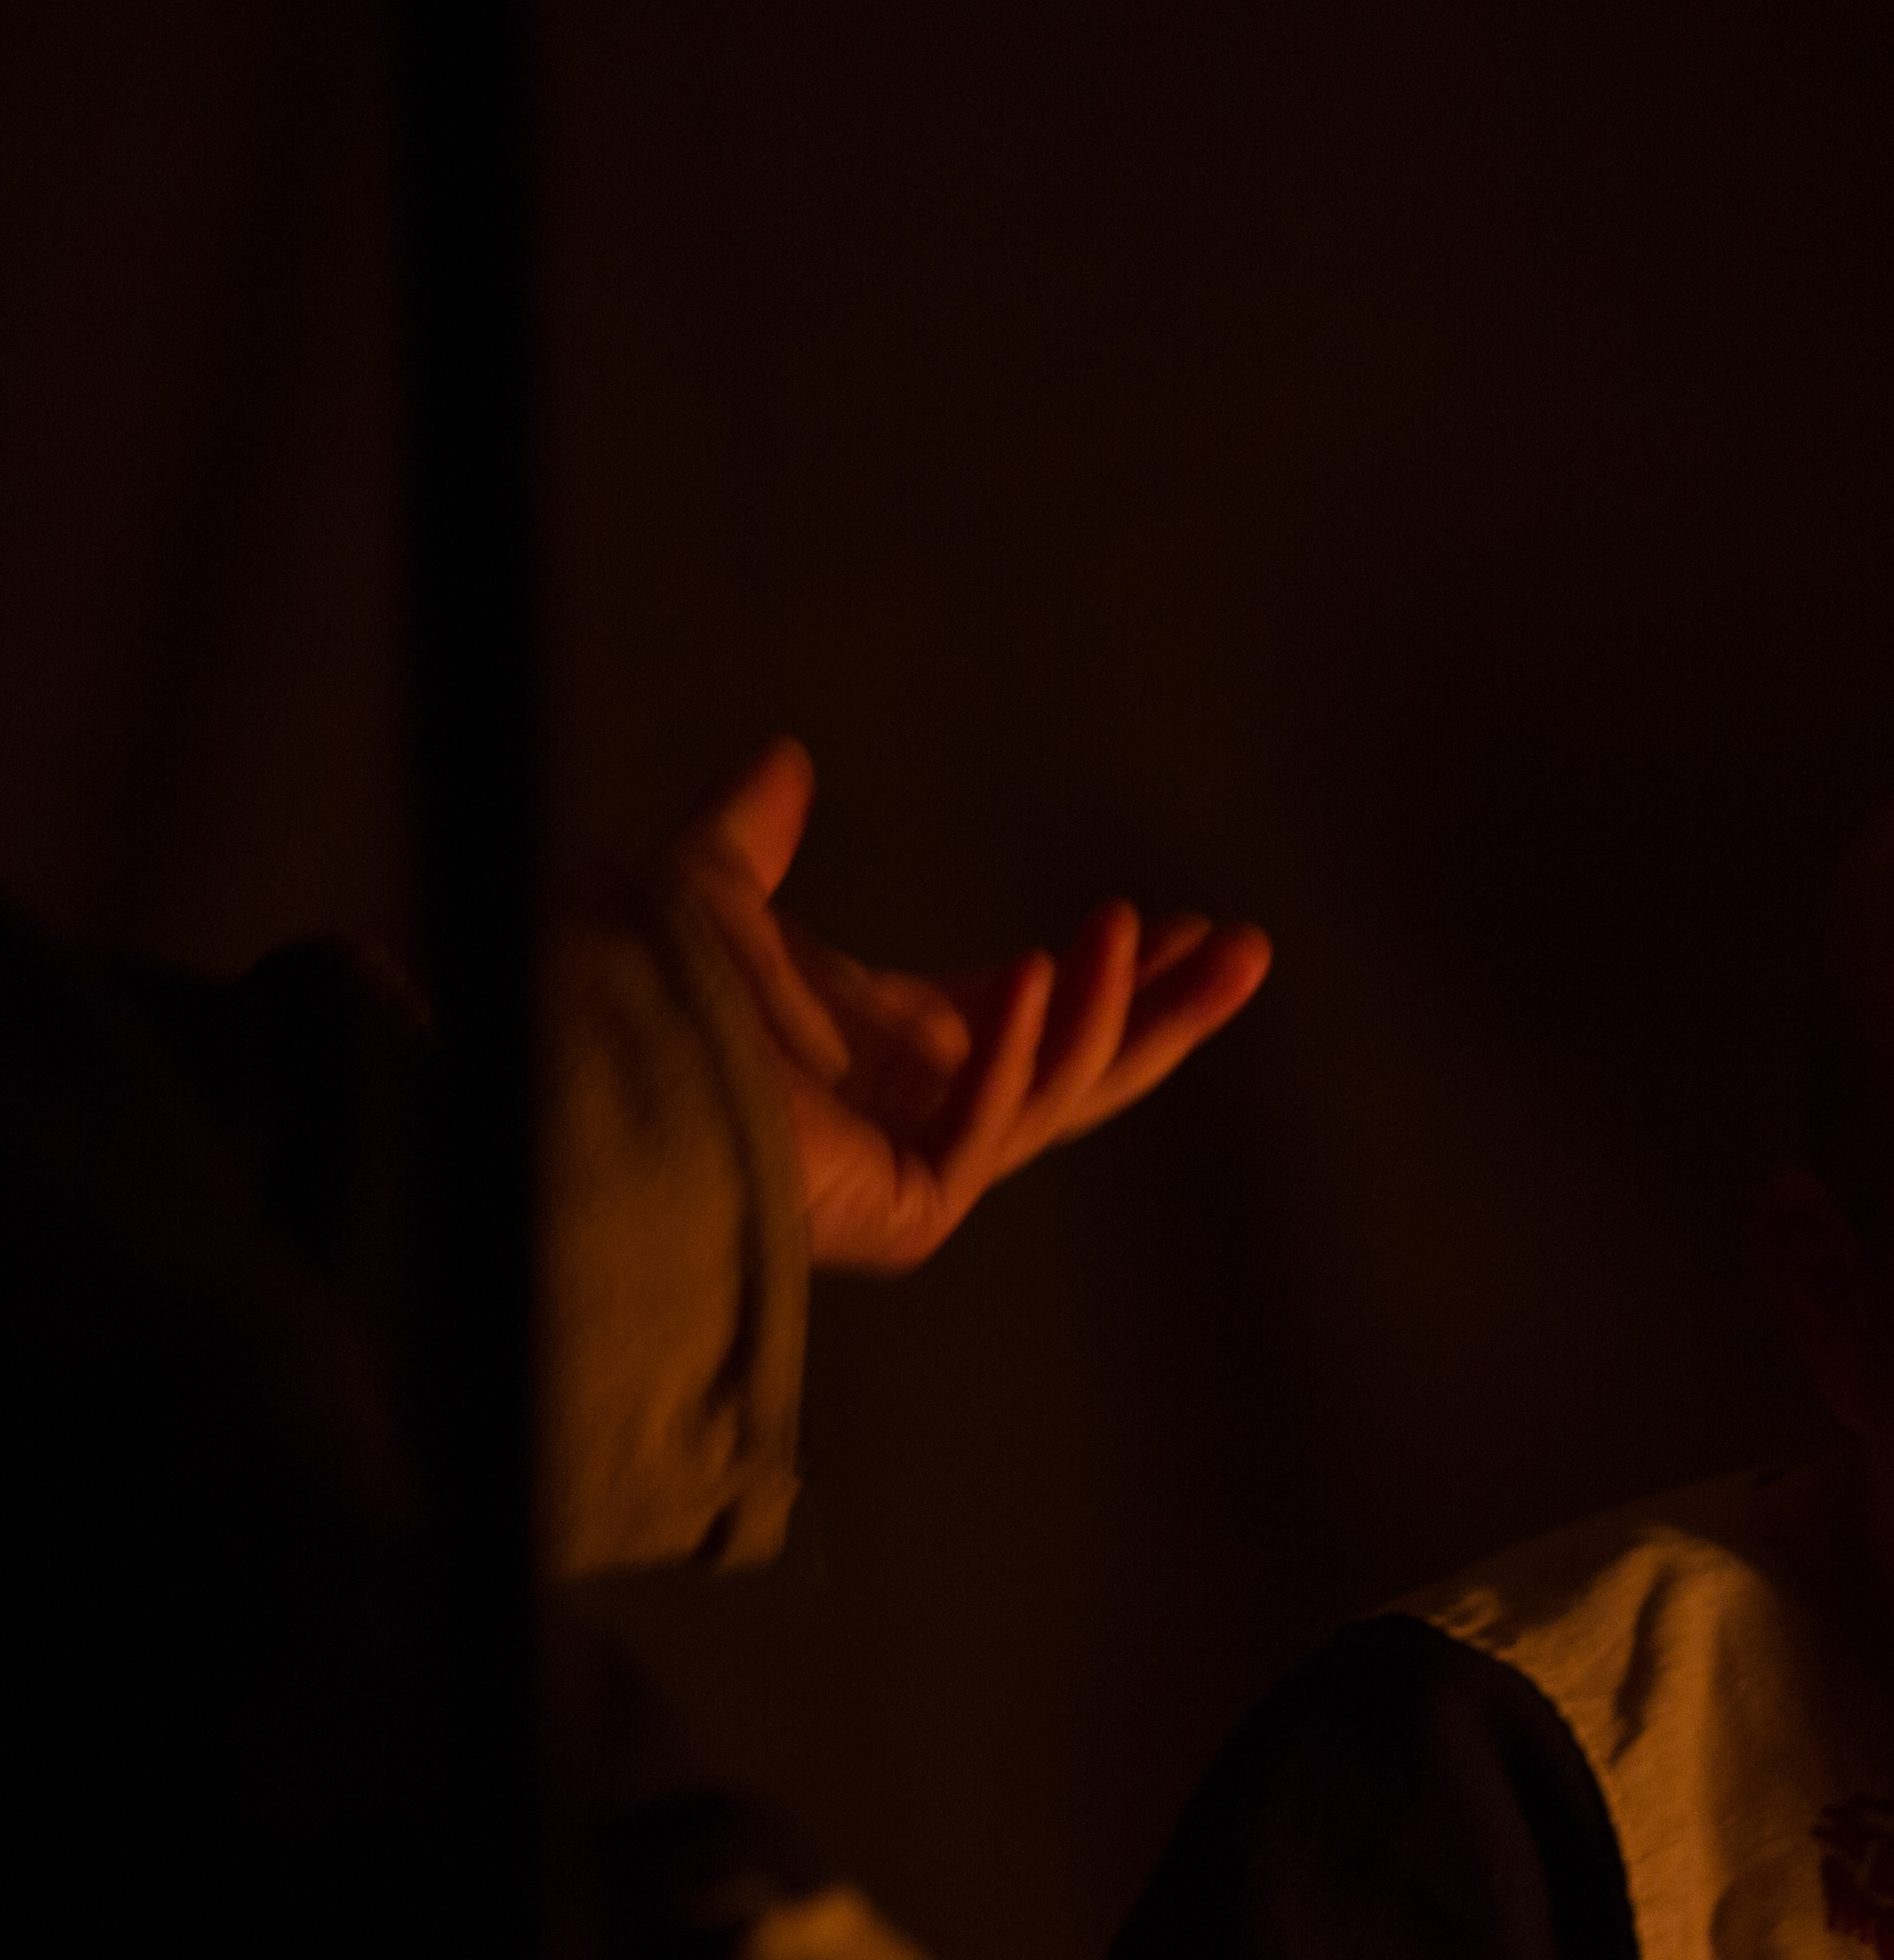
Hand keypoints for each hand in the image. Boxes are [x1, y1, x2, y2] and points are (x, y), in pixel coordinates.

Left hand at [673, 735, 1273, 1272]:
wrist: (579, 1077)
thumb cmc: (631, 1004)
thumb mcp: (709, 888)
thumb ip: (753, 832)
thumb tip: (781, 756)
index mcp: (898, 1050)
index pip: (1038, 1013)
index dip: (1113, 970)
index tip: (1181, 922)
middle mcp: (925, 1110)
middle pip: (1086, 1062)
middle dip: (1171, 1008)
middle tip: (1248, 950)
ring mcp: (925, 1165)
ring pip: (1064, 1091)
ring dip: (1115, 1009)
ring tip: (1159, 931)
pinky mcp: (910, 1203)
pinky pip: (990, 1121)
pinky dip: (1017, 1046)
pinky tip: (1038, 965)